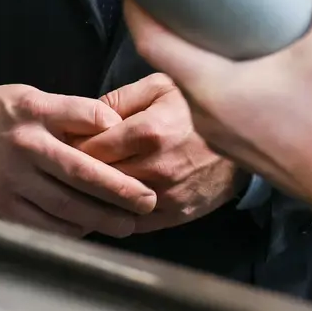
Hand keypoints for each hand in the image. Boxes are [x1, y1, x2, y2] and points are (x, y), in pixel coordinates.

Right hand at [0, 85, 157, 238]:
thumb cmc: (4, 115)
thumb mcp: (35, 98)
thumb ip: (73, 113)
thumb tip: (117, 129)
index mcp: (35, 111)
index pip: (84, 116)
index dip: (114, 131)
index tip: (143, 146)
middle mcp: (24, 145)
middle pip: (80, 172)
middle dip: (119, 190)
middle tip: (148, 201)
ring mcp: (11, 179)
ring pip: (64, 205)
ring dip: (101, 218)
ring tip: (128, 223)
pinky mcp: (2, 206)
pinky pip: (43, 224)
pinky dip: (71, 230)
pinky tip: (90, 229)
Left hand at [77, 73, 243, 231]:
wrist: (248, 133)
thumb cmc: (199, 106)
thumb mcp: (160, 86)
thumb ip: (119, 98)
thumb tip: (84, 116)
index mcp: (148, 132)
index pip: (89, 149)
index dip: (71, 146)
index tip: (62, 144)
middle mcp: (156, 168)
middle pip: (97, 180)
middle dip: (78, 173)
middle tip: (66, 167)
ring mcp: (167, 196)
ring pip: (111, 205)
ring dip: (93, 198)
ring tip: (80, 186)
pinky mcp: (177, 214)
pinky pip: (134, 224)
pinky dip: (115, 217)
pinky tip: (104, 206)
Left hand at [127, 0, 311, 215]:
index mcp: (210, 87)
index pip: (153, 44)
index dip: (139, 12)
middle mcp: (203, 114)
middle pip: (168, 66)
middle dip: (168, 32)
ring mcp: (218, 137)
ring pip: (188, 92)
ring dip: (191, 62)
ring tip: (208, 31)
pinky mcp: (237, 149)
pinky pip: (207, 112)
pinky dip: (210, 87)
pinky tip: (236, 73)